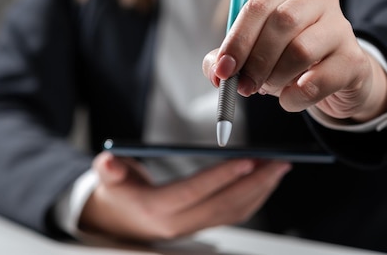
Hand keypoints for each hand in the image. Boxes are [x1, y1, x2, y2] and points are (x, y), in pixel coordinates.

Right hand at [79, 152, 290, 240]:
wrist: (117, 222)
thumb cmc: (116, 193)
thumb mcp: (107, 180)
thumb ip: (109, 170)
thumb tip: (106, 161)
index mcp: (157, 209)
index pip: (194, 191)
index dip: (220, 176)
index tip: (246, 160)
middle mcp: (179, 223)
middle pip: (224, 204)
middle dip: (255, 182)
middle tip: (278, 161)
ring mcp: (194, 227)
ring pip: (234, 211)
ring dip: (261, 190)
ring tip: (280, 166)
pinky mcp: (203, 224)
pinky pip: (234, 214)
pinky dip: (255, 197)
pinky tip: (266, 180)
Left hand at [203, 0, 386, 122]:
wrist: (336, 78)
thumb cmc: (288, 58)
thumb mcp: (254, 52)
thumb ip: (228, 58)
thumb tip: (216, 72)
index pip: (258, 5)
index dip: (237, 40)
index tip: (223, 70)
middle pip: (282, 21)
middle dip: (256, 60)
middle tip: (243, 87)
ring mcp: (342, 26)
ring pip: (301, 50)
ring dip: (276, 78)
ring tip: (271, 88)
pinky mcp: (355, 59)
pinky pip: (319, 80)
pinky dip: (296, 97)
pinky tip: (291, 99)